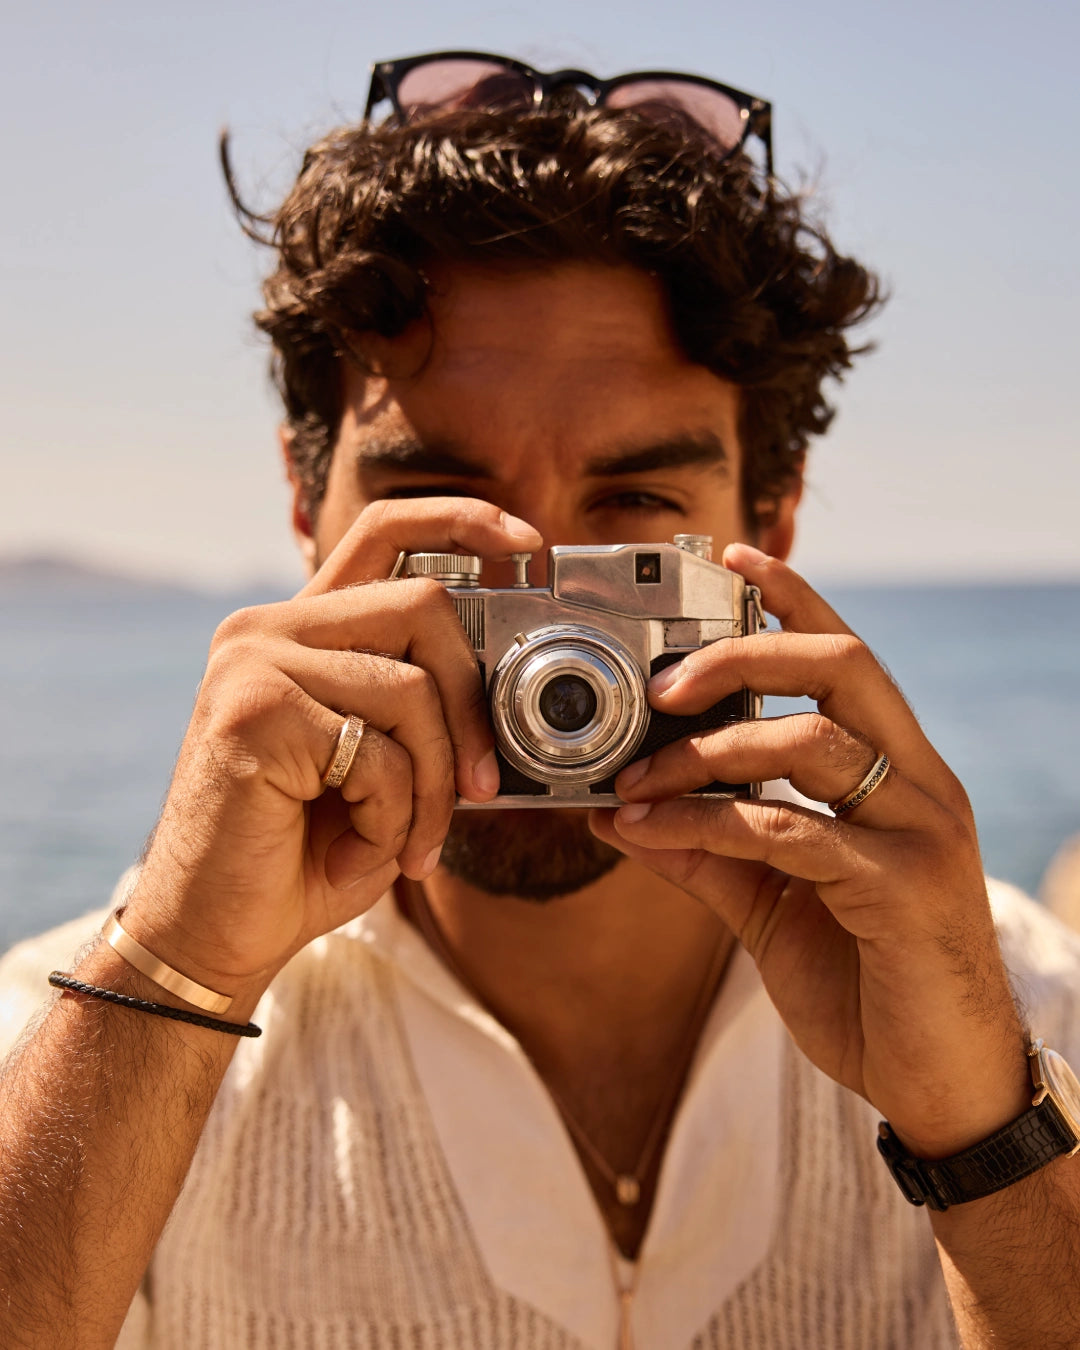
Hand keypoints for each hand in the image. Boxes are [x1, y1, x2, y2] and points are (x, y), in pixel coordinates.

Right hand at [123, 499, 541, 1003]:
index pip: (383, 531)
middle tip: (484, 787)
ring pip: (413, 689)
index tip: (529, 543)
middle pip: (425, 605)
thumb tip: (509, 694)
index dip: (463, 521)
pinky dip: (396, 815)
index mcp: (301, 631)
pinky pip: (380, 752)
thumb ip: (422, 715)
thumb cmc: (304, 855)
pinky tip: (360, 845)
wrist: (213, 936)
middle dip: (474, 706)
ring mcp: (253, 664)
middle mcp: (269, 630)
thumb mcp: (381, 770)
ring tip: (411, 842)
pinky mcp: (252, 714)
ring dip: (437, 786)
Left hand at [591, 544, 1029, 1156]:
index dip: (794, 598)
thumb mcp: (771, 905)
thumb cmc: (865, 980)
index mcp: (895, 773)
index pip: (847, 657)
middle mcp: (919, 784)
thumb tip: (620, 814)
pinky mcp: (902, 890)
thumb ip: (707, 851)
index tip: (731, 556)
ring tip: (632, 780)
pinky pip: (786, 831)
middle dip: (743, 653)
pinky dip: (704, 822)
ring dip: (704, 751)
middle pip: (841, 666)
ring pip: (808, 741)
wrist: (938, 1084)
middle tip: (662, 682)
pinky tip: (648, 831)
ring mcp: (918, 833)